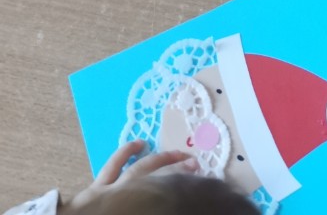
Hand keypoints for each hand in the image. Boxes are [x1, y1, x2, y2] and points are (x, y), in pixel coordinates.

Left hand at [63, 141, 198, 211]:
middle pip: (161, 181)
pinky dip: (127, 153)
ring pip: (142, 170)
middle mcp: (130, 196)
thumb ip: (150, 205)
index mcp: (140, 205)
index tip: (203, 181)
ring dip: (162, 160)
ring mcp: (113, 190)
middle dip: (180, 174)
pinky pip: (114, 166)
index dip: (187, 187)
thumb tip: (170, 198)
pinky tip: (139, 143)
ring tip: (179, 155)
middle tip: (198, 169)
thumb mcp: (134, 213)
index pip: (168, 193)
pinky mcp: (97, 188)